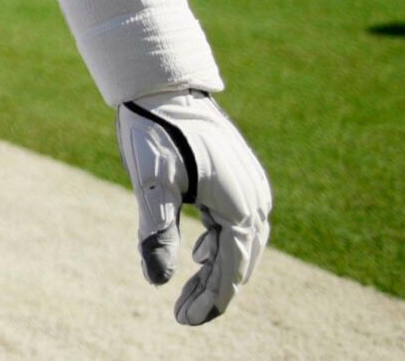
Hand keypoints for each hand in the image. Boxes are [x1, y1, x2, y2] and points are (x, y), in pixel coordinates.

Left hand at [117, 91, 270, 324]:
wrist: (164, 84)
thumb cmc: (155, 130)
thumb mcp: (151, 182)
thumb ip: (156, 230)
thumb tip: (157, 280)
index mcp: (239, 205)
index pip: (232, 267)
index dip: (212, 298)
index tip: (187, 320)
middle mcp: (253, 199)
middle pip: (238, 260)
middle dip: (213, 290)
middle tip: (183, 316)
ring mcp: (249, 187)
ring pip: (236, 242)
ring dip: (213, 268)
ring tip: (186, 293)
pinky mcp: (237, 177)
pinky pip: (233, 222)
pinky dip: (217, 244)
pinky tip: (198, 255)